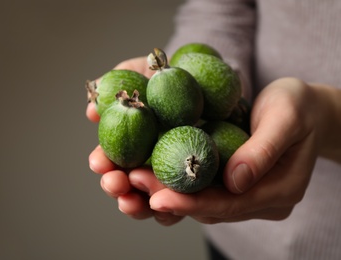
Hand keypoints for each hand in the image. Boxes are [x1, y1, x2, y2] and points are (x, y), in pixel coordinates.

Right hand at [87, 57, 183, 224]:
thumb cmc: (166, 72)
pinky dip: (172, 207)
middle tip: (114, 183)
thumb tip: (91, 111)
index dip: (103, 164)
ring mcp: (169, 174)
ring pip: (150, 198)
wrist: (204, 74)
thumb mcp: (138, 72)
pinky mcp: (195, 183)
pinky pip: (183, 202)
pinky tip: (168, 204)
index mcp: (130, 142)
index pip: (111, 160)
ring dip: (137, 204)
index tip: (98, 163)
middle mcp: (146, 161)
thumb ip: (113, 90)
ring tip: (132, 201)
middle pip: (127, 183)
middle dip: (116, 187)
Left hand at [146, 77, 328, 223]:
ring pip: (200, 200)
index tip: (157, 198)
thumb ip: (264, 148)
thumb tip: (235, 180)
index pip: (230, 204)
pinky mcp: (231, 181)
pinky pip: (200, 186)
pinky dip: (174, 179)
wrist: (303, 107)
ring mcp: (244, 192)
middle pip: (209, 206)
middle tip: (131, 185)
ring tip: (130, 180)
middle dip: (168, 197)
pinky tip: (147, 169)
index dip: (192, 202)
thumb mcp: (287, 117)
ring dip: (164, 190)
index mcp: (279, 191)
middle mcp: (259, 199)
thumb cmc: (299, 106)